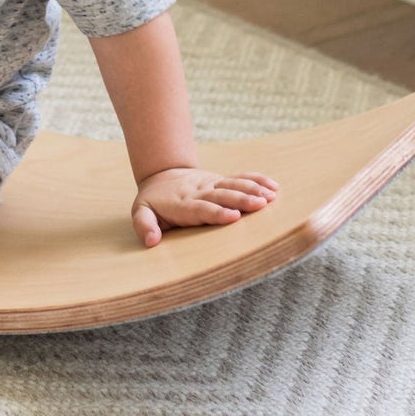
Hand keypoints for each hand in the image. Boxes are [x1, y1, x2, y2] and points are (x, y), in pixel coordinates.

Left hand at [131, 166, 278, 248]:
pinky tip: (274, 187)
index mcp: (183, 204)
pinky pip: (241, 178)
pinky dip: (257, 180)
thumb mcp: (141, 212)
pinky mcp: (221, 181)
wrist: (162, 174)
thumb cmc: (153, 201)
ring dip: (253, 189)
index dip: (217, 212)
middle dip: (241, 199)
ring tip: (271, 197)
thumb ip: (144, 225)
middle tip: (260, 205)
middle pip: (223, 195)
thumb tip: (151, 241)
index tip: (233, 217)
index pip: (201, 208)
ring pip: (234, 184)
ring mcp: (212, 185)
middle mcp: (200, 192)